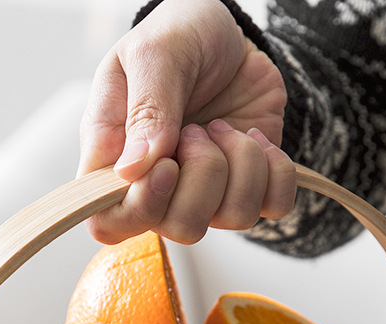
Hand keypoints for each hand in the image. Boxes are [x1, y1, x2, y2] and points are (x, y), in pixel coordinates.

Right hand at [77, 0, 295, 243]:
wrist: (229, 33)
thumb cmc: (179, 36)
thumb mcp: (156, 53)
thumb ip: (146, 110)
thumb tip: (133, 171)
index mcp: (116, 161)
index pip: (109, 224)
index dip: (141, 210)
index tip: (167, 165)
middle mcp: (158, 187)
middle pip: (180, 229)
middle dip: (204, 177)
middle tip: (198, 130)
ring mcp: (205, 191)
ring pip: (232, 219)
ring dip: (241, 165)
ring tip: (224, 126)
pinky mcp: (247, 184)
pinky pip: (273, 206)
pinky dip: (275, 171)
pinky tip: (256, 138)